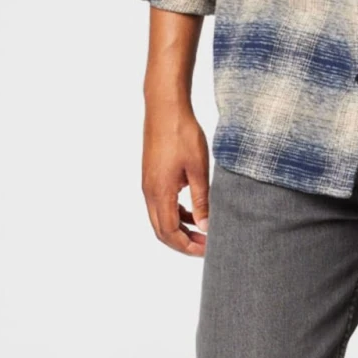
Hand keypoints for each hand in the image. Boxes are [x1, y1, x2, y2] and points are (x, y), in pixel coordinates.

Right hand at [142, 98, 210, 256]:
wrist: (165, 108)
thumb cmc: (182, 134)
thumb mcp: (198, 169)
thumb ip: (202, 200)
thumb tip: (205, 227)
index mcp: (160, 192)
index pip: (170, 232)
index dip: (188, 246)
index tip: (208, 250)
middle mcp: (150, 192)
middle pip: (162, 231)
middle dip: (183, 243)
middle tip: (207, 246)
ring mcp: (149, 184)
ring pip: (161, 219)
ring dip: (180, 229)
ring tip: (203, 231)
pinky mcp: (152, 176)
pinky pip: (161, 204)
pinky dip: (176, 214)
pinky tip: (194, 211)